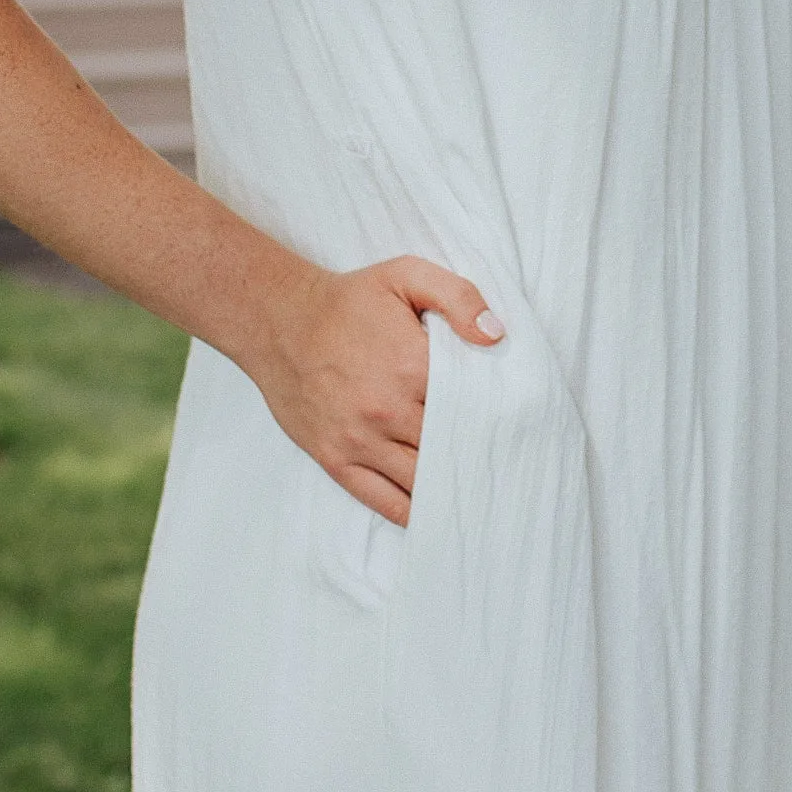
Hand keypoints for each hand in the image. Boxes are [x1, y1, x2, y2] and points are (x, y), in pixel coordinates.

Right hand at [253, 256, 502, 525]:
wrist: (277, 321)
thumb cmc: (348, 301)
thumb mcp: (407, 276)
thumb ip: (460, 298)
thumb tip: (495, 338)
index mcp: (413, 367)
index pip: (473, 408)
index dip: (495, 420)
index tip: (514, 431)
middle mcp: (387, 410)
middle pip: (450, 449)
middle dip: (475, 458)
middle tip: (503, 470)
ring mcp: (359, 440)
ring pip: (421, 481)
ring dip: (449, 489)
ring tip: (476, 497)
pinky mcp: (335, 459)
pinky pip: (382, 500)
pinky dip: (412, 513)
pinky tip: (434, 515)